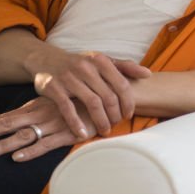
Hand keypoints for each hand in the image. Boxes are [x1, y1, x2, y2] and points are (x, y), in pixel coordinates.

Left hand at [0, 96, 96, 161]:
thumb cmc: (85, 100)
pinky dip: (31, 151)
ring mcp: (53, 124)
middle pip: (8, 124)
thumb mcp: (63, 100)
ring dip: (3, 144)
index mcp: (38, 107)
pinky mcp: (66, 134)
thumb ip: (48, 107)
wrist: (111, 96)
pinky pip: (46, 144)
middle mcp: (41, 115)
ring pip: (23, 135)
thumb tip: (31, 116)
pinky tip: (18, 157)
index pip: (7, 116)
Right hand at [25, 49, 149, 137]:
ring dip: (100, 120)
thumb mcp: (102, 60)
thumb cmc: (81, 63)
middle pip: (108, 96)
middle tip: (116, 125)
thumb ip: (125, 67)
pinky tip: (83, 134)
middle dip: (115, 114)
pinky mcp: (53, 88)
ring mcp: (69, 77)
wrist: (46, 59)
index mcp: (101, 61)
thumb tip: (148, 74)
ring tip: (104, 131)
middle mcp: (86, 67)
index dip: (128, 102)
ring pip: (92, 103)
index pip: (121, 84)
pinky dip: (76, 123)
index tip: (129, 115)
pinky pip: (68, 108)